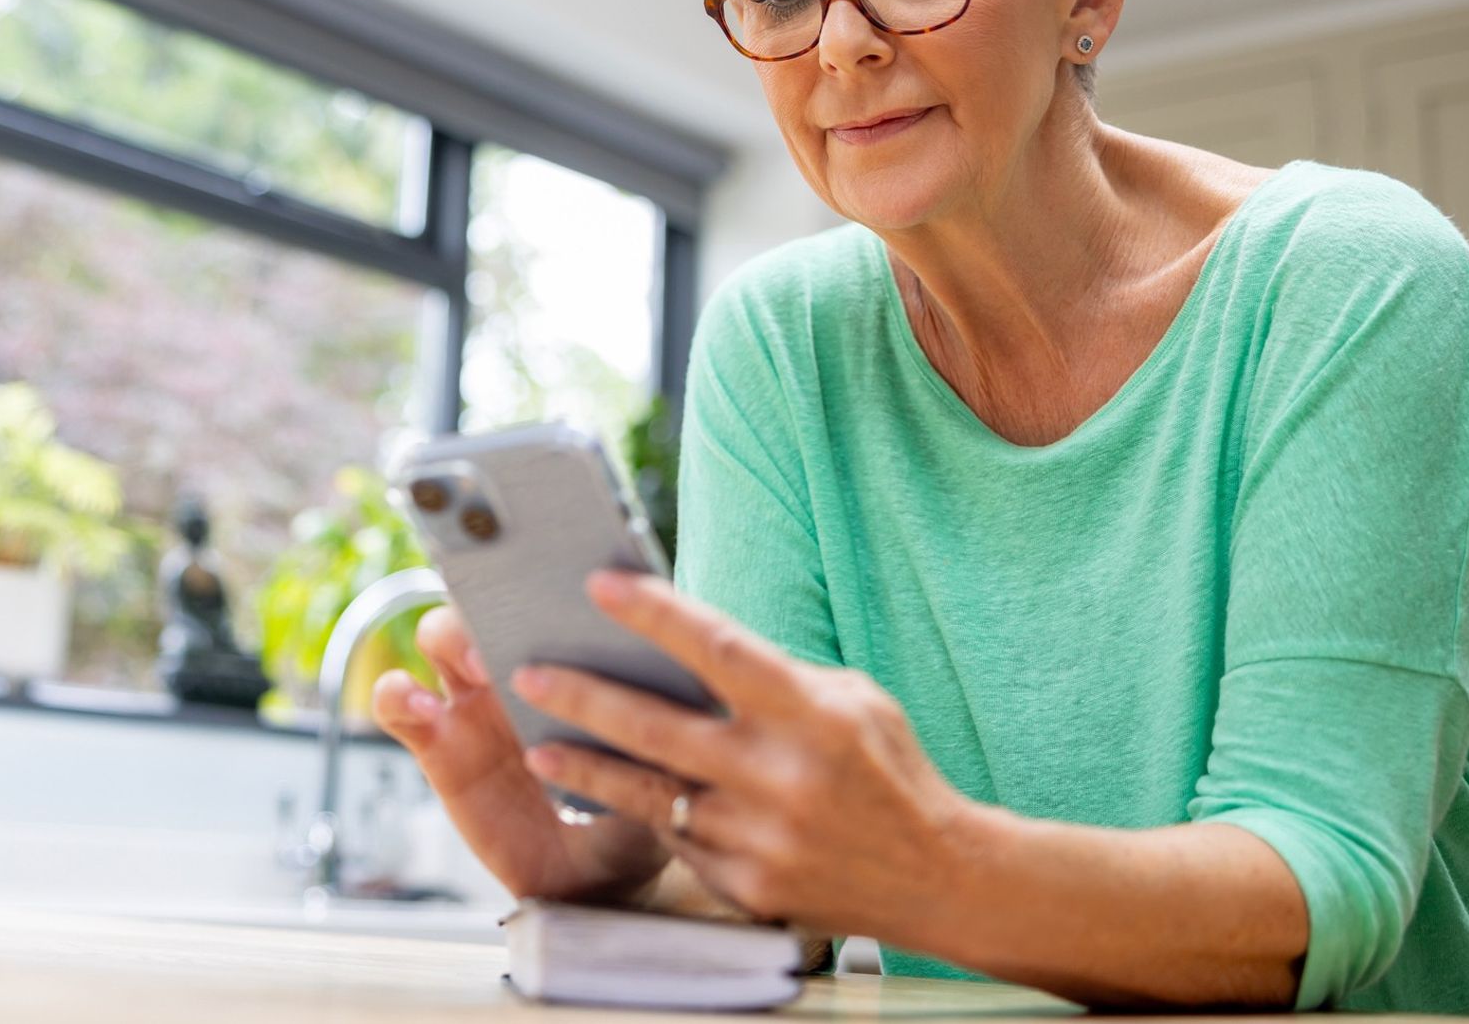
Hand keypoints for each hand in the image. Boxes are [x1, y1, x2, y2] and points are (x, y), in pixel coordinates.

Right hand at [371, 603, 670, 903]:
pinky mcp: (436, 741)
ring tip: (476, 668)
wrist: (595, 879)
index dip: (555, 576)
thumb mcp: (661, 773)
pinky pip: (400, 704)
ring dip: (449, 635)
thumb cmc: (635, 808)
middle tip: (523, 626)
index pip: (557, 590)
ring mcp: (474, 699)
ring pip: (439, 635)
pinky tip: (419, 707)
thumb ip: (660, 734)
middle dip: (501, 598)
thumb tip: (679, 688)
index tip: (568, 588)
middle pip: (492, 599)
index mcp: (578, 653)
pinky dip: (399, 695)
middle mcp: (521, 664)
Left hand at [508, 571, 975, 945]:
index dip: (652, 612)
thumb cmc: (889, 770)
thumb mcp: (849, 699)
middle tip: (528, 673)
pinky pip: (679, 841)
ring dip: (587, 769)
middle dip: (583, 697)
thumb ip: (774, 678)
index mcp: (809, 712)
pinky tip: (611, 795)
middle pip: (655, 728)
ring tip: (539, 747)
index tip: (599, 583)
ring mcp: (757, 837)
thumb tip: (689, 649)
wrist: (940, 878)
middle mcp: (777, 775)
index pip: (715, 648)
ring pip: (648, 794)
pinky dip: (646, 815)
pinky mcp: (746, 885)